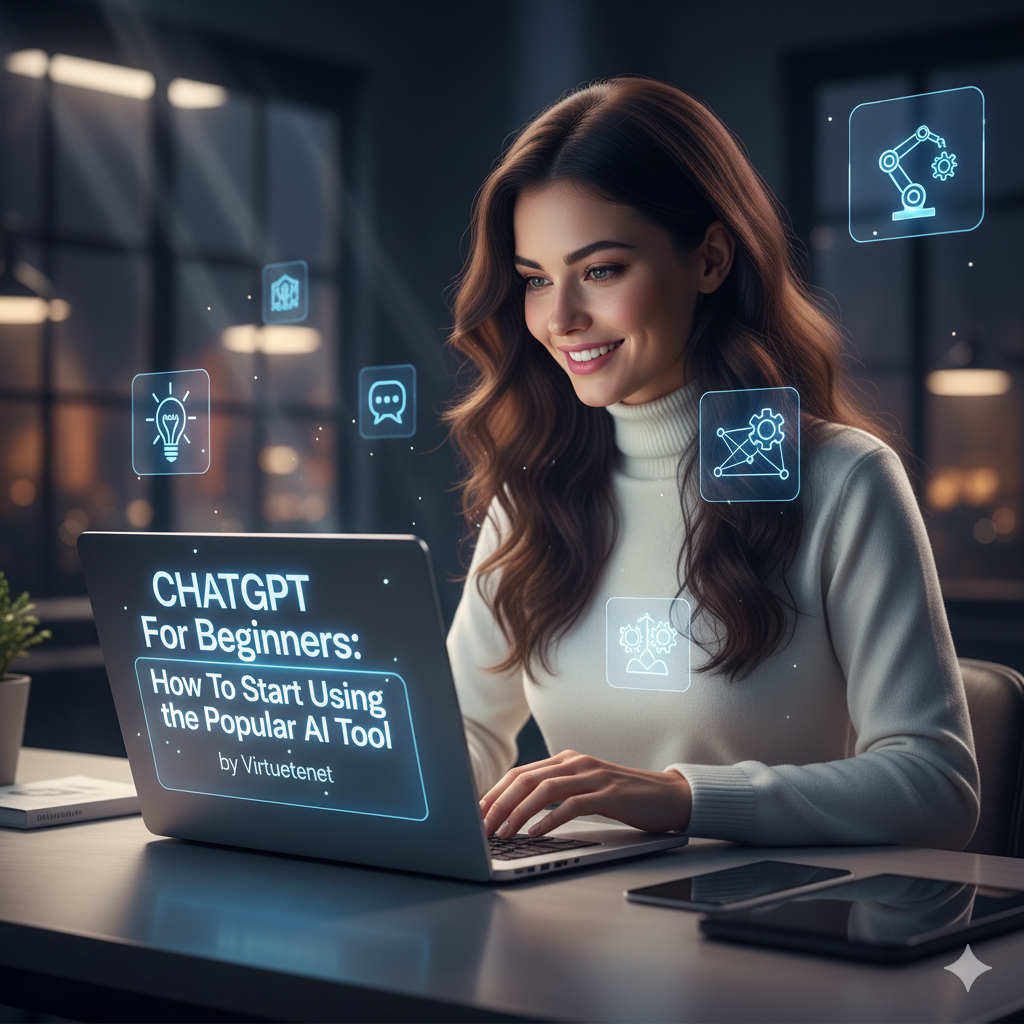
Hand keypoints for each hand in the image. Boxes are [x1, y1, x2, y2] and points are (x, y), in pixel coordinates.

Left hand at [480, 750, 691, 837]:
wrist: (668, 796)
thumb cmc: (623, 797)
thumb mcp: (584, 788)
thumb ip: (555, 793)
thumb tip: (516, 813)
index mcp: (565, 760)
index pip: (519, 773)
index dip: (494, 793)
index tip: (475, 815)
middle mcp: (575, 763)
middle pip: (525, 779)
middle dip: (498, 804)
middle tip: (481, 828)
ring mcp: (592, 776)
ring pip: (544, 790)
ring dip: (519, 813)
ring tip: (503, 834)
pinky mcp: (609, 794)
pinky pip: (573, 805)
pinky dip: (551, 819)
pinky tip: (537, 833)